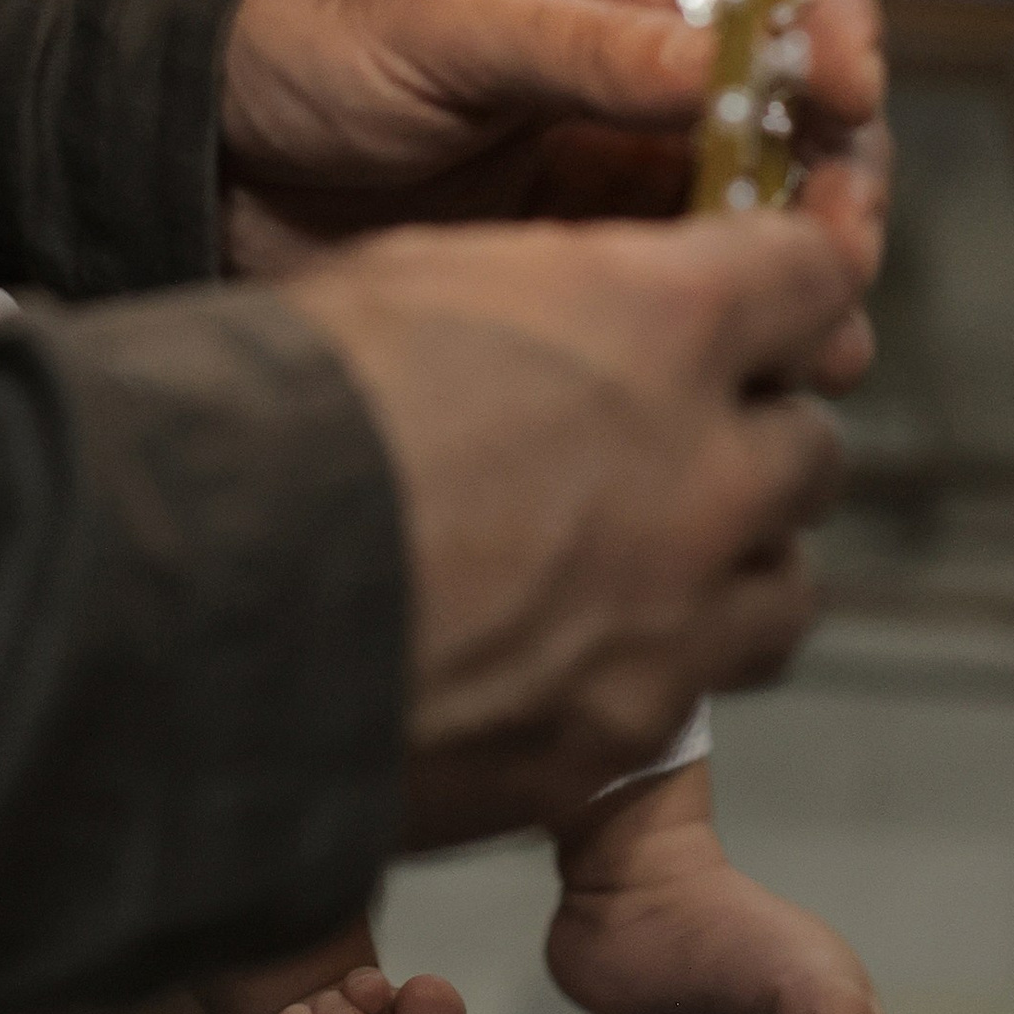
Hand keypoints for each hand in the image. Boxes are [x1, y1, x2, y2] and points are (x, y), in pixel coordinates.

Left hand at [220, 0, 885, 338]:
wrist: (201, 131)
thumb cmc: (309, 24)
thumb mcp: (445, 21)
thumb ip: (587, 49)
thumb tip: (729, 66)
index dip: (829, 13)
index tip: (847, 92)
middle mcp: (645, 32)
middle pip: (794, 87)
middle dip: (835, 163)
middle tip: (843, 241)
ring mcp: (626, 135)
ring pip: (762, 189)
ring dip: (806, 254)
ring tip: (825, 328)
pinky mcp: (595, 228)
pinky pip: (695, 264)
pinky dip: (739, 306)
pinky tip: (769, 353)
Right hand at [280, 210, 855, 840]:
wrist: (201, 595)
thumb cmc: (283, 405)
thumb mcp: (418, 273)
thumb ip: (550, 293)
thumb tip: (583, 309)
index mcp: (661, 322)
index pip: (813, 280)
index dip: (787, 281)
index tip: (760, 294)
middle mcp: (701, 473)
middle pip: (813, 446)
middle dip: (754, 433)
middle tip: (676, 432)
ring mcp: (673, 621)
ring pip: (783, 585)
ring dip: (733, 559)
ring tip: (644, 552)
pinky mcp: (619, 740)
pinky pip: (692, 695)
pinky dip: (652, 664)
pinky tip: (563, 646)